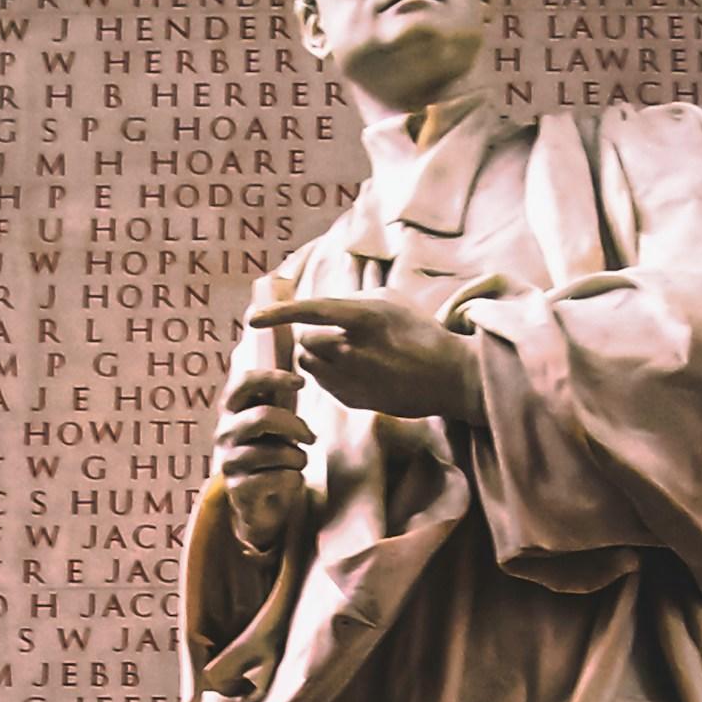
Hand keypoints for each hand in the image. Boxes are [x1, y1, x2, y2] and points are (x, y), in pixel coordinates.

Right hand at [214, 367, 312, 552]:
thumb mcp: (276, 420)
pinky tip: (291, 480)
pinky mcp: (238, 490)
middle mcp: (225, 432)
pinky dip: (293, 479)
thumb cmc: (272, 452)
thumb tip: (293, 349)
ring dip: (297, 458)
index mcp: (232, 409)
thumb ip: (279, 394)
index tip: (301, 382)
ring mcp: (229, 462)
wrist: (262, 502)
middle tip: (311, 437)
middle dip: (294, 426)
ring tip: (299, 462)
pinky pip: (276, 479)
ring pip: (273, 452)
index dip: (274, 378)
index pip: (245, 382)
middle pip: (262, 417)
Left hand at [249, 297, 483, 424]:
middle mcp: (353, 349)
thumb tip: (318, 307)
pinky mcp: (353, 400)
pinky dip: (328, 374)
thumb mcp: (389, 301)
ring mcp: (352, 378)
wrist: (448, 376)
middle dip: (311, 337)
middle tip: (336, 335)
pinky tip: (354, 370)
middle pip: (305, 341)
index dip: (279, 313)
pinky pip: (322, 383)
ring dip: (316, 357)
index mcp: (364, 317)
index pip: (311, 312)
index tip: (252, 318)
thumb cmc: (419, 331)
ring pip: (309, 364)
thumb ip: (350, 301)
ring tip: (346, 353)